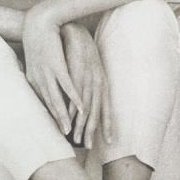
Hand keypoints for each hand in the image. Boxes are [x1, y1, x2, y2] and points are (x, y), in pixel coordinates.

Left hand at [22, 5, 82, 135]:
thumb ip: (37, 74)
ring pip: (56, 100)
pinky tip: (80, 106)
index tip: (57, 132)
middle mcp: (39, 80)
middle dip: (58, 124)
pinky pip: (66, 85)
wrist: (40, 21)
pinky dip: (73, 97)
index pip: (44, 104)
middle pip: (50, 107)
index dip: (51, 118)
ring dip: (64, 116)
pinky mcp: (56, 65)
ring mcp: (47, 73)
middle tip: (65, 139)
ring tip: (70, 131)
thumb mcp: (35, 61)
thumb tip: (39, 84)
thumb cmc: (39, 40)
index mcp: (34, 80)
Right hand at [61, 22, 111, 148]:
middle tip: (90, 146)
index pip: (106, 109)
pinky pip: (76, 95)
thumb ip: (88, 88)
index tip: (108, 141)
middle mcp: (97, 84)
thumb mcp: (88, 72)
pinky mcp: (77, 75)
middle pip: (97, 112)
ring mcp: (87, 80)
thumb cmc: (81, 53)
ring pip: (86, 107)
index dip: (107, 125)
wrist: (75, 33)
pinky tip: (71, 119)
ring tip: (76, 138)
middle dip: (93, 130)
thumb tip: (87, 102)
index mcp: (101, 84)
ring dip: (81, 124)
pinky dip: (74, 108)